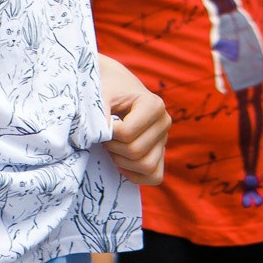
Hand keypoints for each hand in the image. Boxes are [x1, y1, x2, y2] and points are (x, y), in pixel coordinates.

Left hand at [100, 57, 169, 185]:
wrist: (116, 86)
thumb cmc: (107, 90)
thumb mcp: (100, 96)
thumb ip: (98, 116)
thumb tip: (99, 138)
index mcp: (153, 105)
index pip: (127, 134)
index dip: (108, 134)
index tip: (102, 123)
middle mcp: (164, 122)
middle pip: (136, 151)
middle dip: (113, 149)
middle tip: (104, 138)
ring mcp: (164, 139)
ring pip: (147, 166)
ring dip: (123, 163)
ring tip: (112, 148)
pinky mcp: (160, 152)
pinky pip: (155, 176)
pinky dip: (136, 175)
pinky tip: (122, 162)